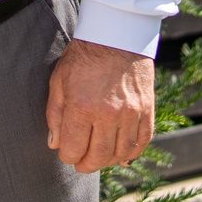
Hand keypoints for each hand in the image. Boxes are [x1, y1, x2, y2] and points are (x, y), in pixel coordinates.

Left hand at [45, 37, 154, 174]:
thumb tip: (55, 144)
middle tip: (81, 163)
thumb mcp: (58, 82)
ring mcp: (131, 113)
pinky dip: (133, 153)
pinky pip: (143, 141)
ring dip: (109, 161)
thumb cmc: (82, 58)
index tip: (66, 152)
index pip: (74, 149)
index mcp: (82, 107)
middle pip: (99, 156)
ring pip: (121, 153)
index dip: (67, 155)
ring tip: (100, 157)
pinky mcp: (147, 109)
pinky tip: (123, 155)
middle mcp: (108, 114)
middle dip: (87, 164)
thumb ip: (55, 115)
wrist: (116, 36)